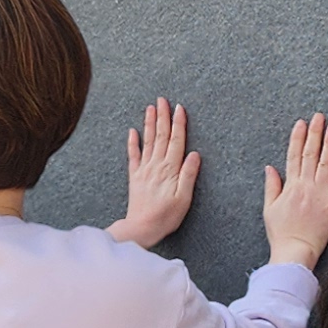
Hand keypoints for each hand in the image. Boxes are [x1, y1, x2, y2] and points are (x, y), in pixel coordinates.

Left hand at [111, 100, 198, 248]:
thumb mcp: (184, 198)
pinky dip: (132, 142)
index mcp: (170, 169)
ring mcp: (144, 170)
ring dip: (149, 123)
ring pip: (148, 141)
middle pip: (161, 136)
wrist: (141, 228)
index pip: (176, 141)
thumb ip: (188, 174)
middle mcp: (156, 165)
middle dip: (162, 116)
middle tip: (162, 99)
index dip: (178, 123)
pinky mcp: (135, 177)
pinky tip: (132, 131)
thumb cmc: (166, 216)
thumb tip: (195, 154)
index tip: (179, 108)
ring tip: (150, 108)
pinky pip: (133, 156)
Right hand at [261, 114, 327, 269]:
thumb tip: (270, 167)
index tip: (301, 123)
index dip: (298, 137)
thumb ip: (272, 186)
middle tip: (319, 117)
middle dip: (314, 133)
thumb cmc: (281, 233)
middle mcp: (306, 186)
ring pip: (326, 163)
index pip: (294, 155)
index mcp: (290, 186)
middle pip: (310, 154)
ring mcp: (321, 194)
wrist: (295, 251)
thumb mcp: (270, 208)